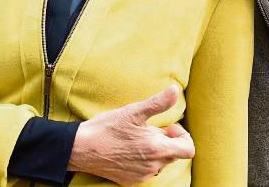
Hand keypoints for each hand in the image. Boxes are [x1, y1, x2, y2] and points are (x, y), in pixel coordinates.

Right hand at [68, 85, 194, 183]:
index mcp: (157, 150)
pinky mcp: (131, 180)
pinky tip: (129, 148)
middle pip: (174, 154)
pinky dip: (144, 159)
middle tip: (149, 129)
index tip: (167, 127)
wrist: (80, 148)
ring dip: (155, 150)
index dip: (182, 136)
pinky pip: (146, 169)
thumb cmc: (107, 128)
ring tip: (137, 138)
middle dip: (166, 140)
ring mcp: (142, 175)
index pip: (188, 149)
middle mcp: (153, 167)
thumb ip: (158, 103)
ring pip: (160, 162)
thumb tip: (175, 90)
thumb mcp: (134, 111)